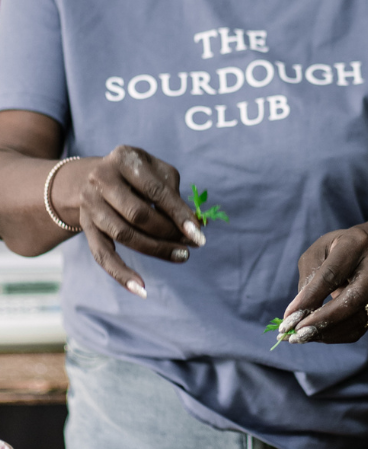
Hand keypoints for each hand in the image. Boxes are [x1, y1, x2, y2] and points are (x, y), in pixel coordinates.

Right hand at [62, 145, 203, 298]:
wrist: (94, 177)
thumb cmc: (139, 174)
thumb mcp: (158, 172)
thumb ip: (176, 195)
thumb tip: (199, 224)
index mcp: (124, 159)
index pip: (156, 191)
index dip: (179, 214)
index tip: (200, 234)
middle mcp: (101, 179)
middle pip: (137, 215)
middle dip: (169, 233)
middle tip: (193, 245)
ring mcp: (89, 204)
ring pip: (123, 235)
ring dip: (155, 249)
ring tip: (182, 255)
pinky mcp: (85, 227)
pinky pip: (101, 255)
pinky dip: (121, 273)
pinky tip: (142, 289)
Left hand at [274, 226, 367, 344]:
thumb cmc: (340, 248)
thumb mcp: (319, 251)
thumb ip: (309, 278)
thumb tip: (299, 313)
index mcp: (356, 244)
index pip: (332, 275)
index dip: (310, 298)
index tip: (289, 317)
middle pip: (355, 299)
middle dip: (324, 320)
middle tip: (298, 333)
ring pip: (359, 318)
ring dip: (327, 332)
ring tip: (301, 337)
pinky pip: (360, 327)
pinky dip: (336, 335)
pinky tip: (318, 335)